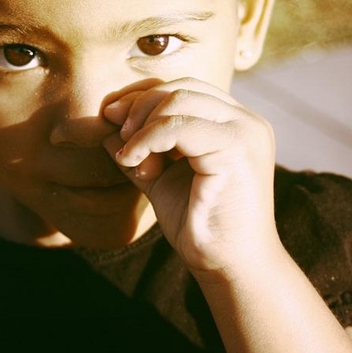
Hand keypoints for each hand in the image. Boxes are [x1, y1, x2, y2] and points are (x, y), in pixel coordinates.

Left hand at [102, 78, 279, 275]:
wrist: (228, 265)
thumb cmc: (199, 225)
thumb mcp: (161, 180)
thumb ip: (140, 151)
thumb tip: (107, 129)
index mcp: (233, 123)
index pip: (184, 87)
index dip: (144, 95)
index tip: (112, 114)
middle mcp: (244, 120)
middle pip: (180, 87)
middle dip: (139, 105)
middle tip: (117, 132)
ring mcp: (244, 131)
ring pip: (179, 100)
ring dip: (142, 125)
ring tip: (130, 157)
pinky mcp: (237, 147)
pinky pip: (179, 126)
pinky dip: (148, 139)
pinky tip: (133, 161)